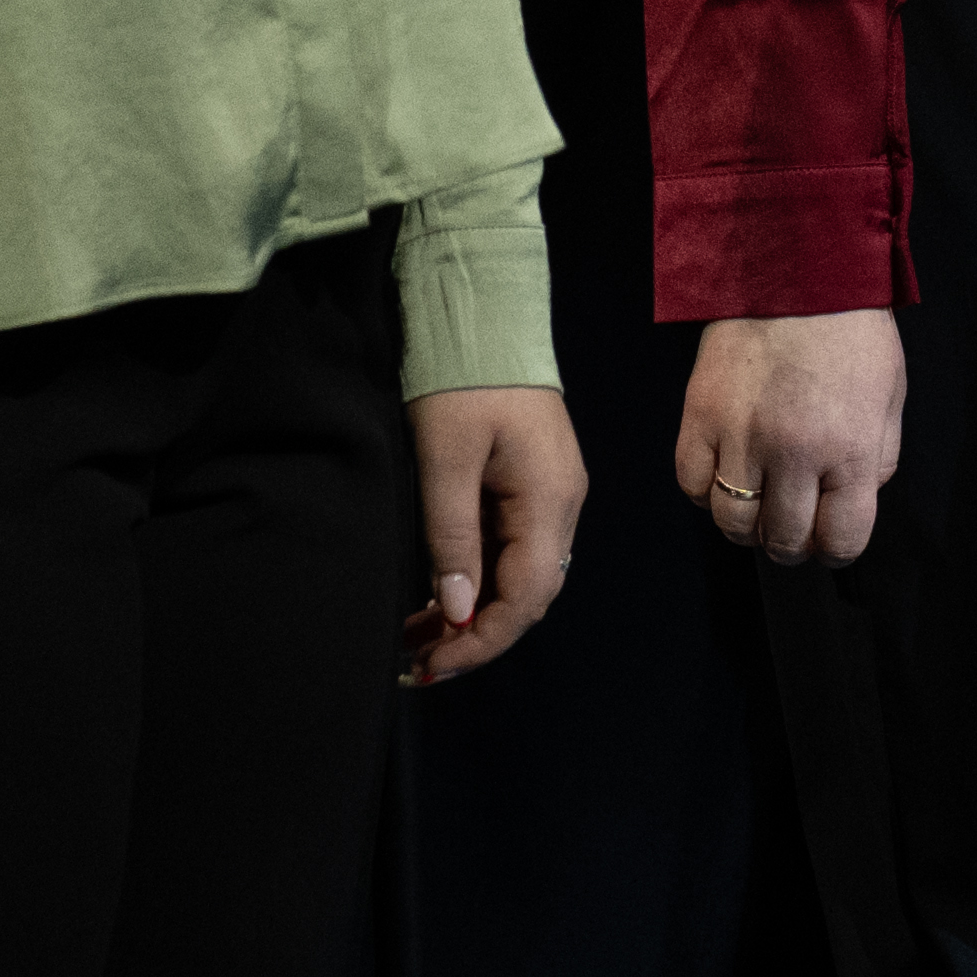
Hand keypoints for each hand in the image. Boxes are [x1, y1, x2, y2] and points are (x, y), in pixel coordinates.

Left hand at [405, 382, 582, 684]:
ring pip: (516, 574)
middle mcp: (560, 504)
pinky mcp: (529, 481)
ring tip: (416, 638)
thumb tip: (458, 612)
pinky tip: (437, 593)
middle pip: (526, 594)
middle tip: (416, 662)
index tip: (433, 666)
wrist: (481, 311)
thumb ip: (452, 537)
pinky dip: (474, 578)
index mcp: (550, 499)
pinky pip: (508, 547)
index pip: (527, 598)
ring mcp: (548, 492)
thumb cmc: (461, 378)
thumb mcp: (444, 458)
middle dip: (474, 635)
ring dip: (471, 610)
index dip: (482, 641)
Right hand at [671, 311, 904, 569]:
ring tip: (757, 501)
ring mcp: (741, 435)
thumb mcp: (889, 397)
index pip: (842, 541)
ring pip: (732, 523)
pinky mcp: (700, 414)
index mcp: (850, 448)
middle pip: (784, 541)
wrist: (796, 267)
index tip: (829, 533)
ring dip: (747, 525)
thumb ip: (878, 459)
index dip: (837, 546)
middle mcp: (794, 452)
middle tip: (792, 522)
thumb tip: (850, 503)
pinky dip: (706, 491)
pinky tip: (726, 472)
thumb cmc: (851, 331)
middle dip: (792, 542)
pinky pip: (692, 484)